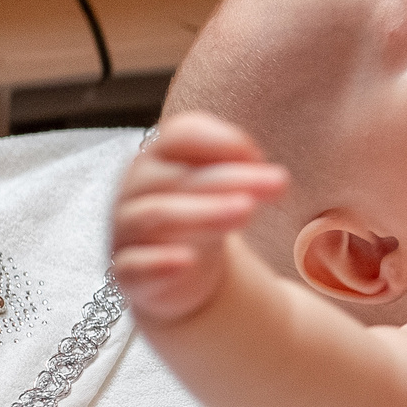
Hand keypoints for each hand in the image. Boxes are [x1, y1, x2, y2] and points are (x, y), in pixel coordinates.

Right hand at [109, 112, 289, 325]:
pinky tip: (187, 260)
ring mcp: (128, 229)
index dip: (222, 141)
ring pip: (158, 215)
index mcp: (159, 157)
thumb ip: (241, 175)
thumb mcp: (220, 190)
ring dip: (204, 211)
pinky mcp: (128, 271)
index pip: (181, 134)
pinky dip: (159, 262)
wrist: (175, 270)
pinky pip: (134, 265)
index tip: (260, 157)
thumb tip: (275, 179)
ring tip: (248, 211)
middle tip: (279, 181)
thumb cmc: (201, 215)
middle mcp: (137, 188)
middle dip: (231, 178)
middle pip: (178, 175)